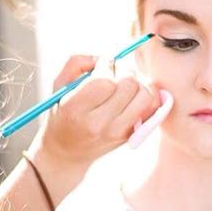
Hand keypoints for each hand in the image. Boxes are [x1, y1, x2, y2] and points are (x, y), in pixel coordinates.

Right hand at [29, 54, 160, 170]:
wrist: (67, 152)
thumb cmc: (62, 113)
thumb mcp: (59, 87)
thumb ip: (76, 63)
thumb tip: (104, 58)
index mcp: (76, 110)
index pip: (104, 81)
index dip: (107, 65)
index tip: (102, 63)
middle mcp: (99, 124)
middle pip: (128, 85)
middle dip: (124, 69)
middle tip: (115, 70)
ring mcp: (118, 132)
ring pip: (145, 95)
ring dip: (138, 82)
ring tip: (124, 82)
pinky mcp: (131, 136)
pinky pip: (152, 108)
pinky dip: (147, 95)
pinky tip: (133, 94)